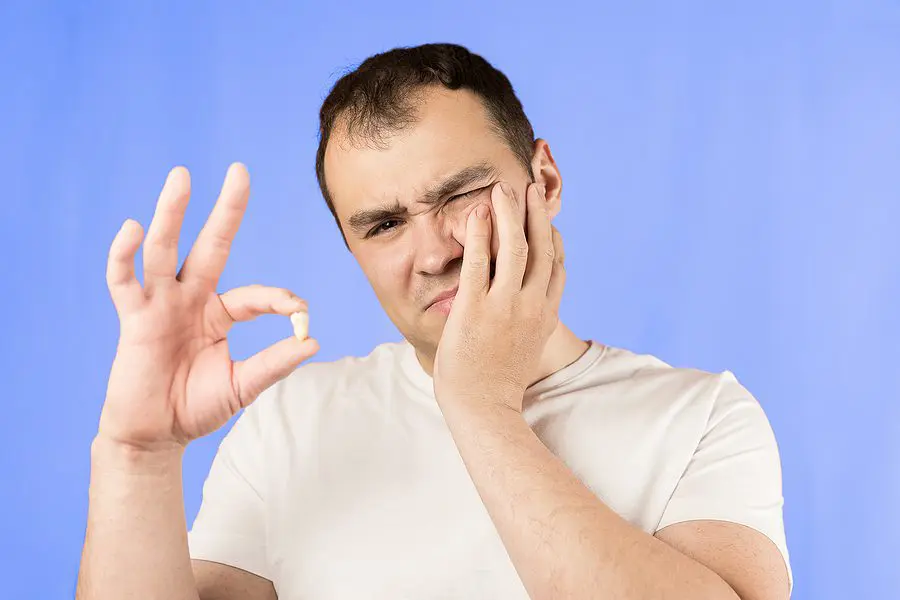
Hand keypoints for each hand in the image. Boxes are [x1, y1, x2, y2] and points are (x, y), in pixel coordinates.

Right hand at [99, 163, 318, 451]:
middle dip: (225, 210)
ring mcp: (161, 305)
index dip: (281, 301)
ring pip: (165, 250)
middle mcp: (191, 299)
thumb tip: (313, 340)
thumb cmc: (196, 407)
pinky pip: (124, 281)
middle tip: (239, 171)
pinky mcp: (133, 318)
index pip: (256, 294)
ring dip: (172, 214)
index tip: (301, 312)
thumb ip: (274, 363)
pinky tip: (133, 227)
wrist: (155, 435)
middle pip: (210, 246)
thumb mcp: (243, 384)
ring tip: (182, 176)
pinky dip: (124, 255)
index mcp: (220, 313)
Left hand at [432, 181, 564, 412]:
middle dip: (536, 214)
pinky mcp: (476, 307)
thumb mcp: (526, 351)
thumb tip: (532, 316)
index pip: (557, 268)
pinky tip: (478, 211)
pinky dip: (482, 233)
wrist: (483, 408)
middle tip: (528, 188)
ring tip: (502, 188)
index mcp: (545, 316)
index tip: (547, 220)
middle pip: (542, 248)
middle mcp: (531, 306)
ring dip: (510, 212)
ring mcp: (505, 305)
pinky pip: (480, 261)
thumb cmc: (498, 384)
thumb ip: (531, 326)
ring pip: (516, 247)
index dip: (554, 239)